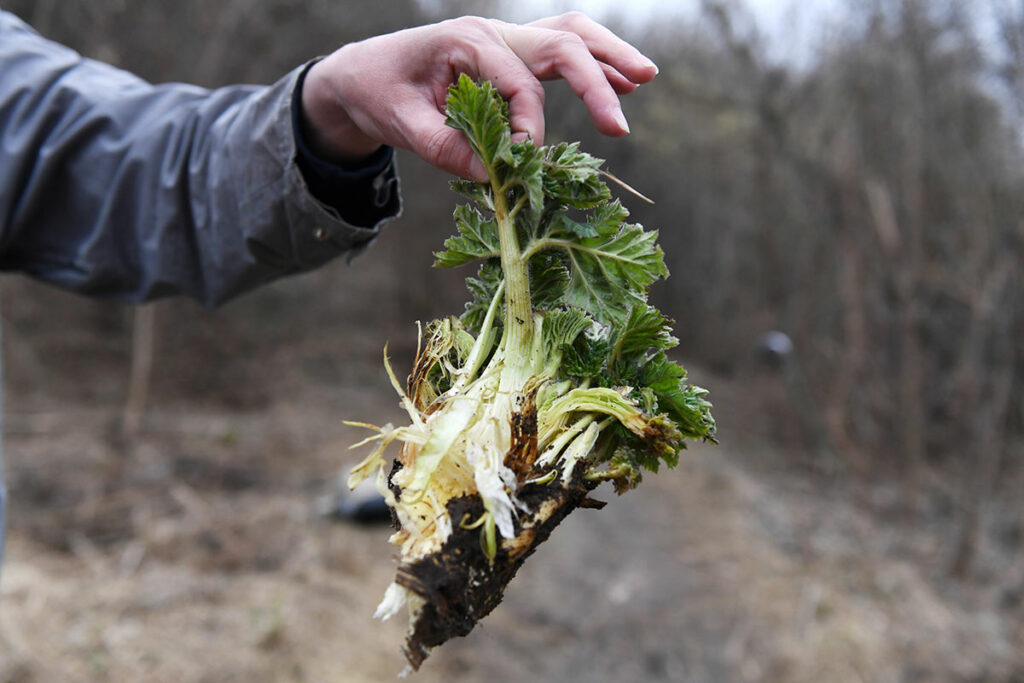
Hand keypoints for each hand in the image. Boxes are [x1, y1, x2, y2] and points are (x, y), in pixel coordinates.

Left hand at [299, 12, 657, 180]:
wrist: (363, 73)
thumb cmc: (378, 92)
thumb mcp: (401, 124)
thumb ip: (445, 148)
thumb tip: (494, 176)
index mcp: (466, 41)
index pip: (518, 82)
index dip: (528, 126)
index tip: (527, 162)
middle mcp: (493, 33)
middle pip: (561, 42)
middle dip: (596, 79)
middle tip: (619, 123)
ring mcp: (505, 40)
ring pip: (569, 35)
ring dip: (608, 55)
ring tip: (644, 78)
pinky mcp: (511, 56)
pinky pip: (560, 52)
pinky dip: (593, 64)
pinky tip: (622, 83)